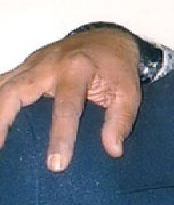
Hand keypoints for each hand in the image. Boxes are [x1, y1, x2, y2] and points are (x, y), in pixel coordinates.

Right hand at [0, 28, 141, 170]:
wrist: (108, 39)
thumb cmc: (119, 69)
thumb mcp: (130, 94)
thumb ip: (122, 121)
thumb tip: (113, 150)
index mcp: (78, 69)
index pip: (66, 107)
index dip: (61, 137)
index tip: (57, 165)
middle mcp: (49, 64)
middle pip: (16, 91)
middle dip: (3, 121)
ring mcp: (32, 64)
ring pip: (2, 86)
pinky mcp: (25, 68)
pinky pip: (3, 84)